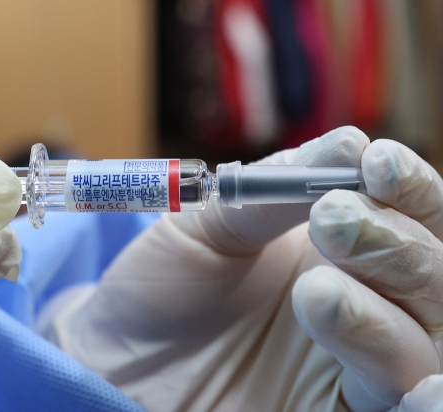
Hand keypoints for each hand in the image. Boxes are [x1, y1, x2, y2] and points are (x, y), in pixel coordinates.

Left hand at [39, 127, 441, 410]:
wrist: (118, 355)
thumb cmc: (161, 285)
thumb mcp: (206, 226)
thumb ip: (270, 191)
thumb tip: (348, 145)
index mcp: (333, 247)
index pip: (409, 214)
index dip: (408, 187)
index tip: (375, 163)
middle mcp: (360, 301)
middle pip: (431, 275)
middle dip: (392, 242)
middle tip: (332, 218)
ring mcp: (353, 363)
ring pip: (422, 342)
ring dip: (380, 310)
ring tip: (314, 289)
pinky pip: (398, 407)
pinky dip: (418, 394)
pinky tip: (412, 382)